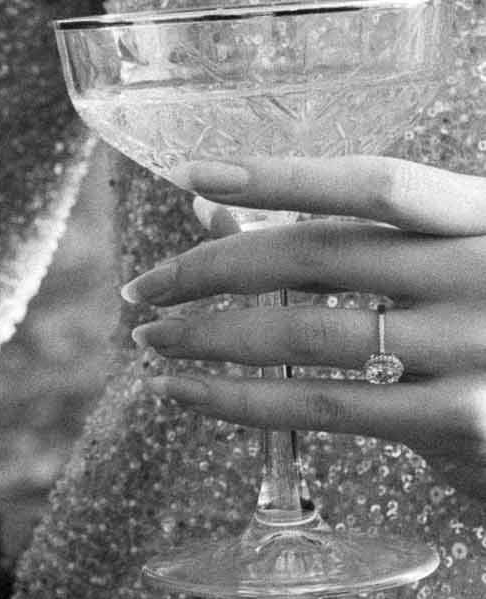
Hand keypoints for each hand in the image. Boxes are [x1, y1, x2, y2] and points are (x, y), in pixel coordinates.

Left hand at [124, 154, 485, 499]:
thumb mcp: (453, 256)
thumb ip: (353, 234)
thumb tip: (216, 210)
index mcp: (485, 215)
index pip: (375, 183)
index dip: (281, 176)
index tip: (194, 175)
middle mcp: (483, 274)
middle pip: (321, 258)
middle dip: (214, 271)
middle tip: (146, 287)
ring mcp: (474, 351)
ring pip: (308, 337)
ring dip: (212, 339)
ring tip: (154, 342)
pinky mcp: (460, 423)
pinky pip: (323, 407)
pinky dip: (242, 401)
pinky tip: (190, 394)